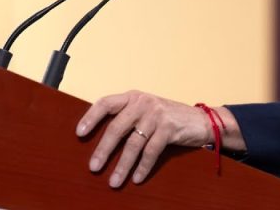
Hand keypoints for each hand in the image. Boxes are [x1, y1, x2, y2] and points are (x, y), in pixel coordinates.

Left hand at [76, 90, 211, 187]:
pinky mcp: (169, 128)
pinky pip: (151, 151)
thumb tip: (102, 140)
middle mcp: (143, 103)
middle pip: (117, 127)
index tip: (79, 133)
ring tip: (114, 181)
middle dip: (104, 150)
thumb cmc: (168, 118)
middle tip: (94, 167)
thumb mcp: (146, 110)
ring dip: (122, 165)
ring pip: (133, 143)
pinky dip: (143, 167)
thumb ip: (128, 117)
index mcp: (133, 97)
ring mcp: (156, 114)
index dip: (91, 117)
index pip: (105, 103)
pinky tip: (136, 178)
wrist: (200, 120)